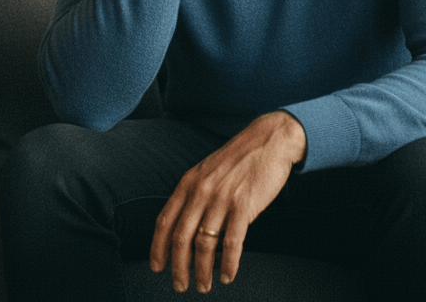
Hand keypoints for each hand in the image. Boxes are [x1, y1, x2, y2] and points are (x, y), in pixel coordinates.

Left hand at [150, 111, 306, 293]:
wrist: (268, 140)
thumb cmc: (238, 159)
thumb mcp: (206, 170)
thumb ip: (194, 193)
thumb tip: (185, 225)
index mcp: (189, 182)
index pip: (165, 219)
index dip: (158, 247)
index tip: (157, 267)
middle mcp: (201, 191)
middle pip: (181, 237)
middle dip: (178, 267)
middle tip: (180, 286)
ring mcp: (222, 198)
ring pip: (205, 245)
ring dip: (202, 271)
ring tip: (204, 286)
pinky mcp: (244, 206)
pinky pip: (232, 243)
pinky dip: (228, 265)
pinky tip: (228, 276)